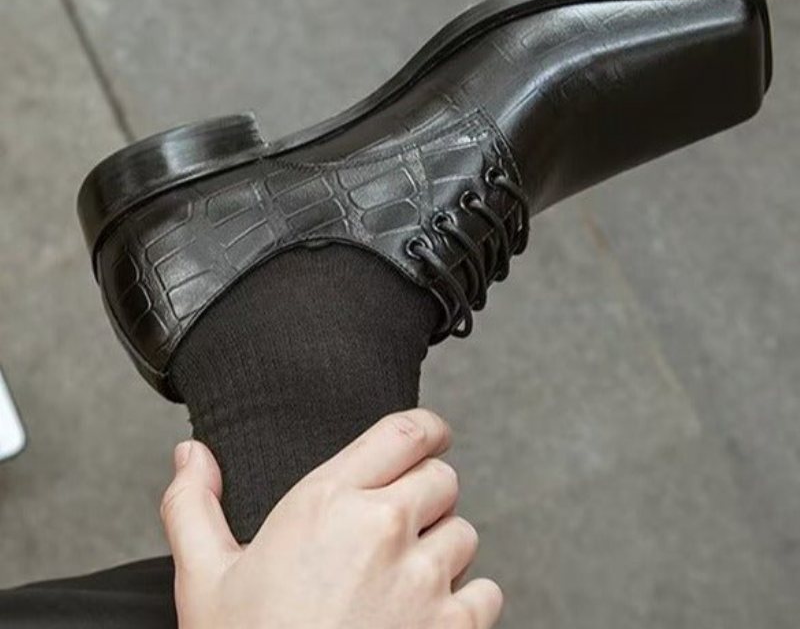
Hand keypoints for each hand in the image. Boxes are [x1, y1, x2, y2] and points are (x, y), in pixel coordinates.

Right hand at [160, 408, 502, 627]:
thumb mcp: (204, 579)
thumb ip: (194, 505)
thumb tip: (191, 453)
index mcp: (327, 501)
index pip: (405, 432)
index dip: (429, 428)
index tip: (433, 436)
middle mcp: (382, 528)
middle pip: (442, 478)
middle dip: (426, 494)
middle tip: (398, 525)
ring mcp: (422, 579)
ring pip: (464, 533)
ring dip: (442, 549)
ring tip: (403, 579)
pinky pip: (485, 591)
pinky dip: (466, 600)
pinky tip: (427, 616)